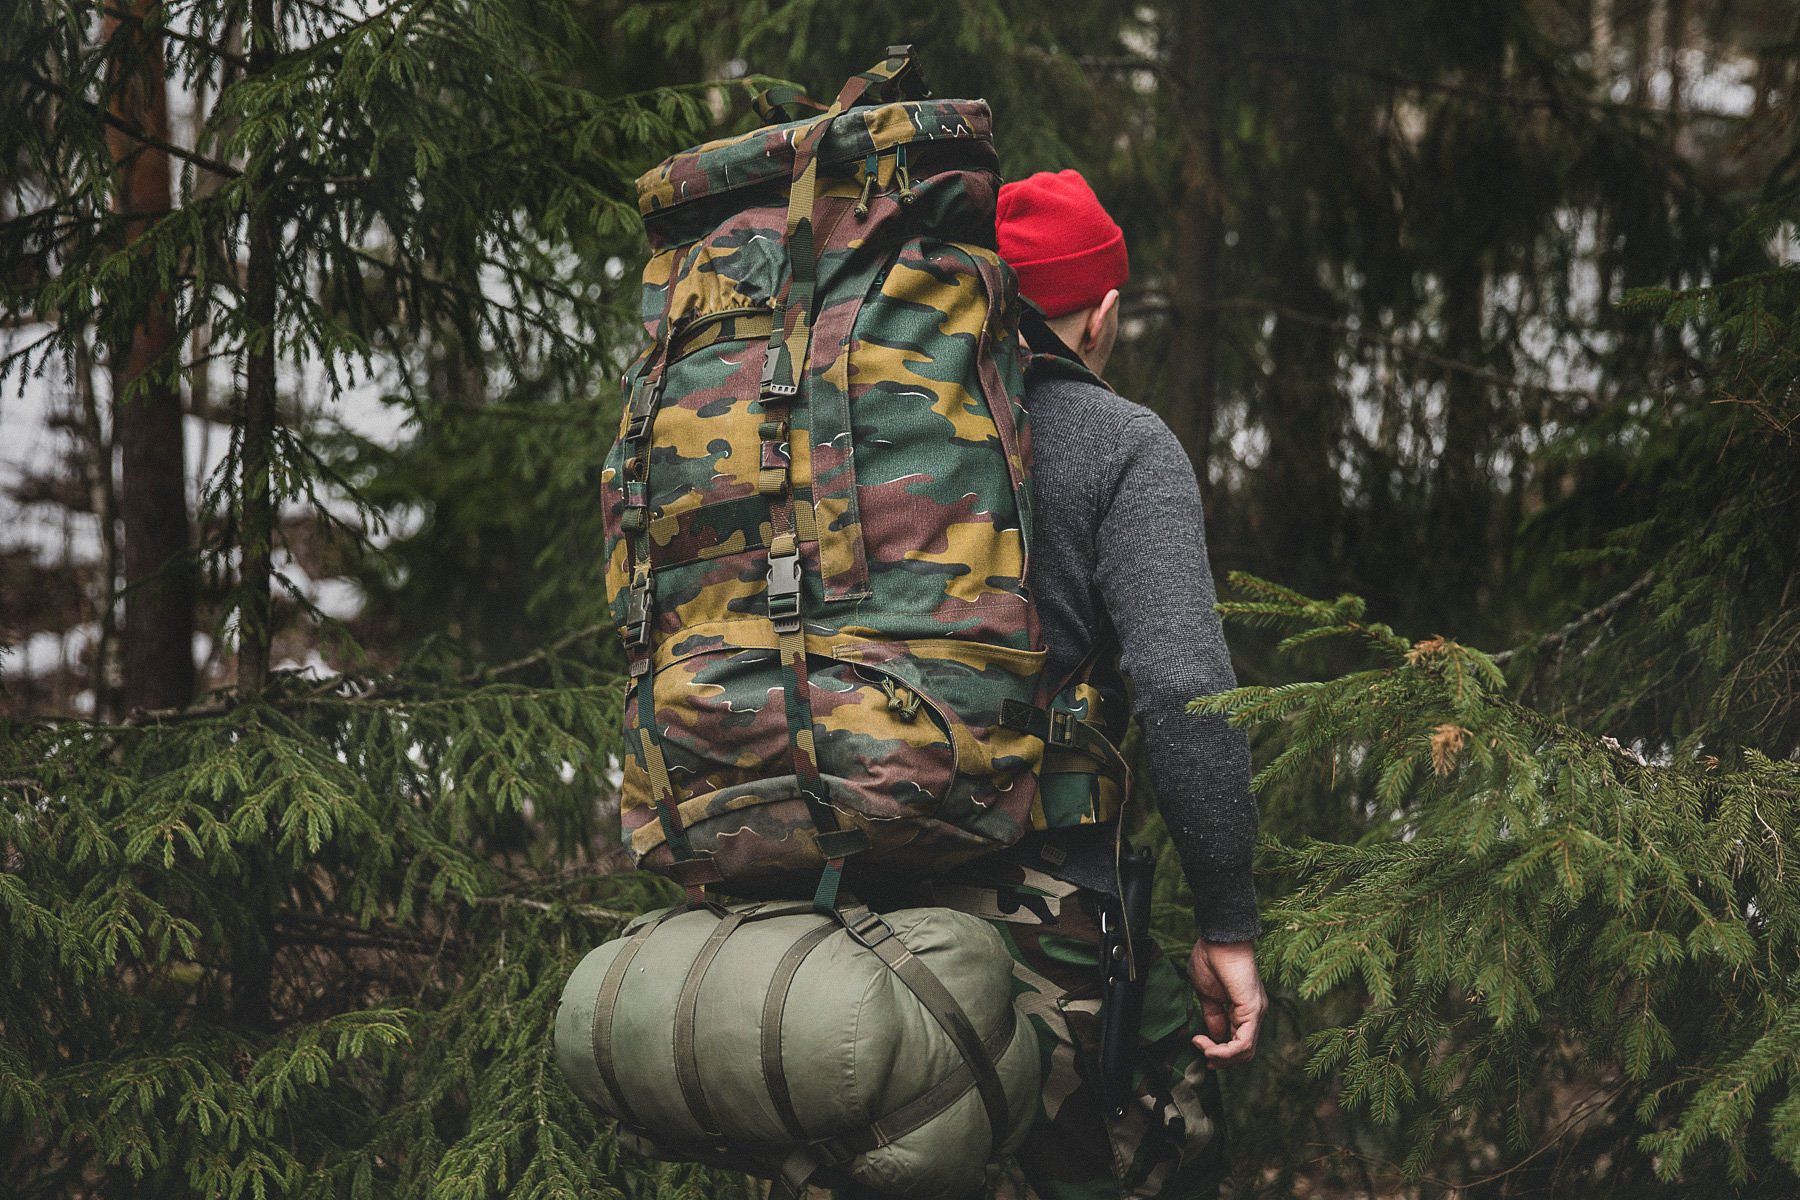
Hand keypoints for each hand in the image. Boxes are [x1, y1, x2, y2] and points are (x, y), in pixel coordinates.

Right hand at [1188, 939, 1265, 1065]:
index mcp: (1242, 1009)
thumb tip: (1212, 1036)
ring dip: (1220, 1056)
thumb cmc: (1211, 959)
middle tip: (1202, 1053)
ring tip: (1201, 1044)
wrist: (1219, 939)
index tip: (1198, 1048)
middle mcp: (1254, 1014)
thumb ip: (1212, 1015)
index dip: (1219, 1052)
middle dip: (1221, 1059)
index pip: (1237, 1042)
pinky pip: (1244, 1044)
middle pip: (1243, 1052)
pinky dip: (1224, 1051)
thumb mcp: (1206, 994)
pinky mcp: (1254, 1011)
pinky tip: (1206, 1043)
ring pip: (1245, 1052)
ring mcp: (1256, 1013)